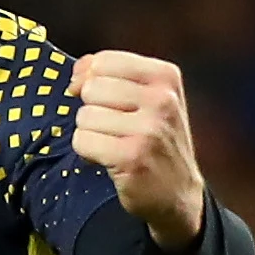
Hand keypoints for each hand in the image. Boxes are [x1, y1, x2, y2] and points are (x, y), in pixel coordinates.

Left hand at [71, 50, 207, 245]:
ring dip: (91, 134)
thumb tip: (76, 73)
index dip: (90, 79)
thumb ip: (110, 75)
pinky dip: (88, 152)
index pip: (104, 61)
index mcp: (166, 77)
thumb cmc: (155, 139)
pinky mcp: (132, 157)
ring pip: (84, 116)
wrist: (178, 192)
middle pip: (92, 89)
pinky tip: (110, 159)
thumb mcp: (147, 98)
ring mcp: (149, 129)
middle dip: (93, 110)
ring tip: (115, 145)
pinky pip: (83, 141)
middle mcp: (162, 100)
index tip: (100, 99)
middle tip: (114, 129)